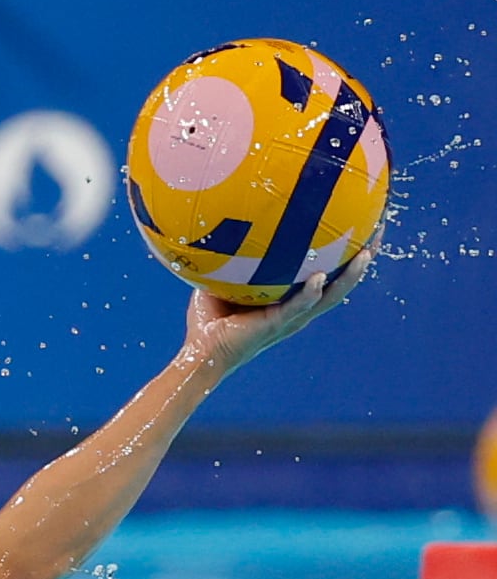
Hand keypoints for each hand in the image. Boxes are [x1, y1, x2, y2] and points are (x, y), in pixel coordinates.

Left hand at [182, 245, 375, 375]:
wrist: (199, 352)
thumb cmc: (209, 320)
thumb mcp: (221, 281)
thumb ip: (231, 258)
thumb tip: (228, 226)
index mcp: (290, 301)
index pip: (326, 275)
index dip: (344, 256)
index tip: (360, 229)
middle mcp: (298, 311)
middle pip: (340, 284)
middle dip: (361, 260)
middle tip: (378, 233)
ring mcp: (290, 319)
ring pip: (330, 297)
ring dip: (349, 276)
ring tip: (366, 254)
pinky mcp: (276, 325)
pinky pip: (298, 308)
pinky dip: (310, 294)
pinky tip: (320, 278)